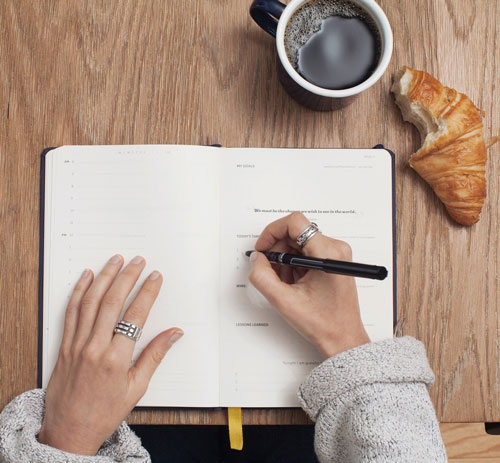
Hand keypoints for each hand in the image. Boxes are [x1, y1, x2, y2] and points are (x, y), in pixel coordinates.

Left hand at [38, 255, 182, 455]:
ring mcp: (76, 345)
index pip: (135, 315)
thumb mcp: (137, 388)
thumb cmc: (105, 413)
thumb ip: (155, 356)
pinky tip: (87, 277)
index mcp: (116, 359)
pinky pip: (71, 312)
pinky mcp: (64, 345)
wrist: (69, 431)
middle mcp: (94, 347)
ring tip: (115, 260)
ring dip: (104, 277)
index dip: (147, 292)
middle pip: (112, 302)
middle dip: (127, 277)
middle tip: (138, 261)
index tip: (155, 277)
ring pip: (90, 302)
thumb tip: (174, 333)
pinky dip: (79, 292)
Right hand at [249, 212, 369, 357]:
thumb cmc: (324, 323)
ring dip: (285, 259)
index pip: (295, 222)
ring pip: (299, 243)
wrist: (343, 339)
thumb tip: (256, 259)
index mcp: (328, 253)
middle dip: (278, 250)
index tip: (263, 248)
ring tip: (285, 282)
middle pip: (295, 232)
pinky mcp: (333, 260)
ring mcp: (335, 254)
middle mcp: (335, 248)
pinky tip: (294, 283)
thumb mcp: (284, 301)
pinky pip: (306, 251)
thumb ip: (263, 276)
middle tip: (270, 270)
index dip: (272, 232)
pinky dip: (294, 264)